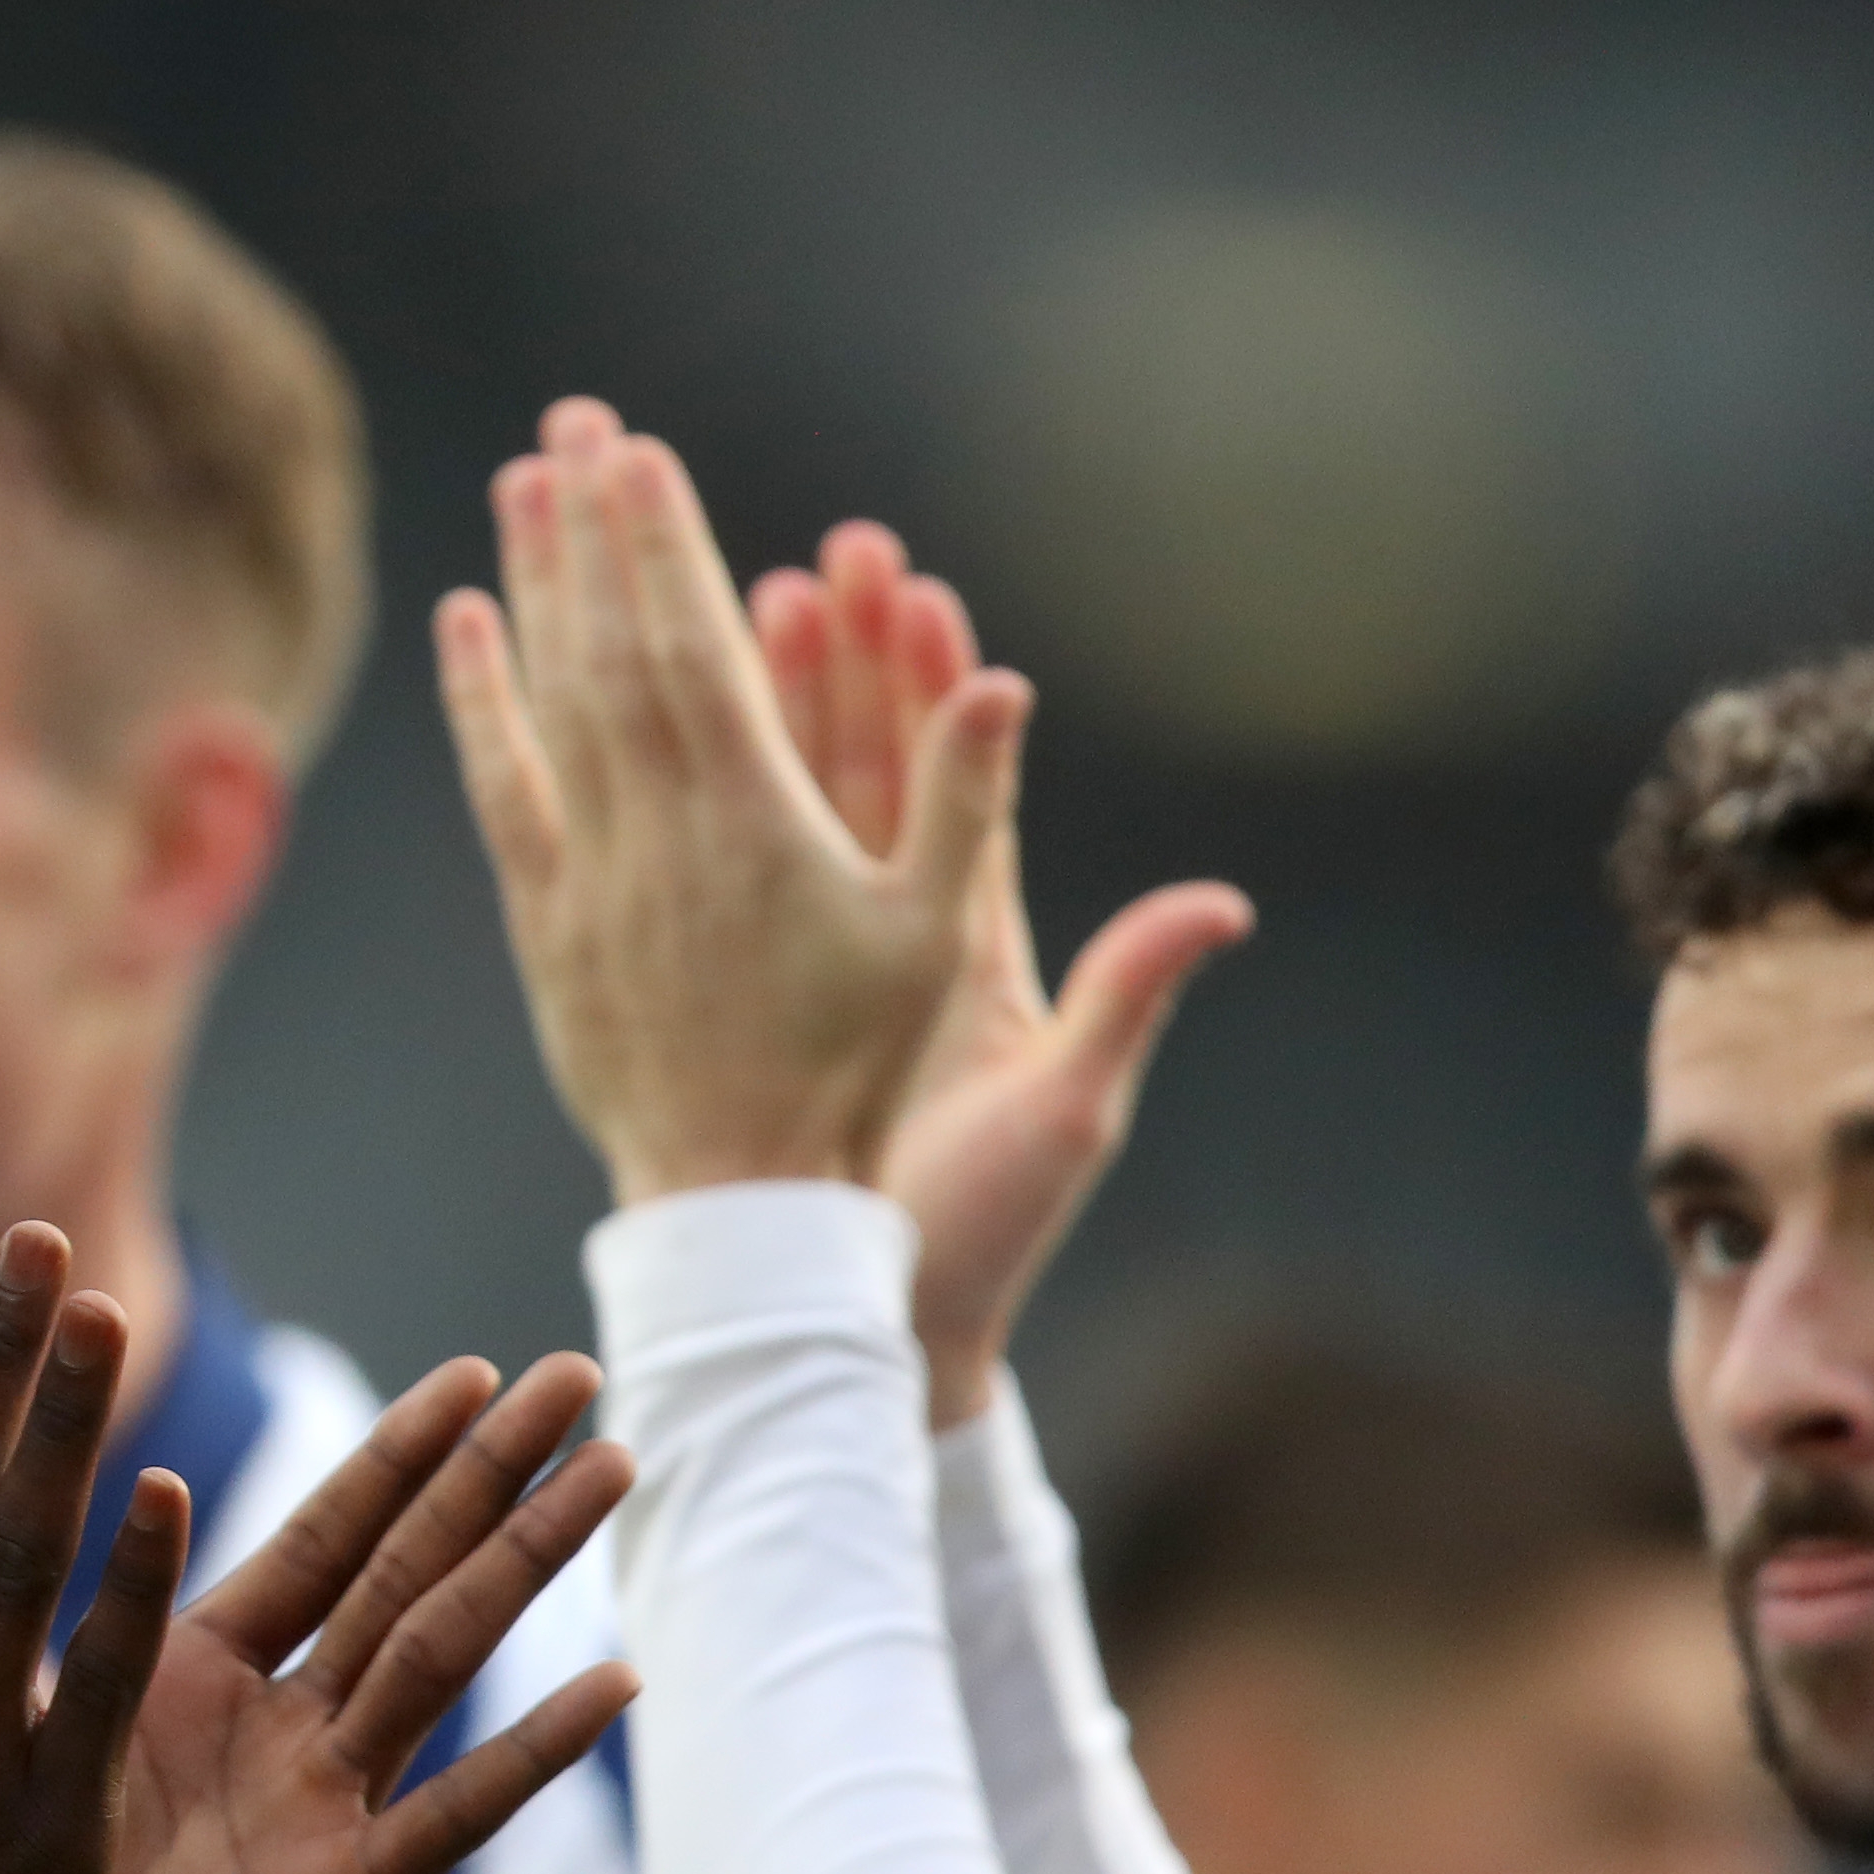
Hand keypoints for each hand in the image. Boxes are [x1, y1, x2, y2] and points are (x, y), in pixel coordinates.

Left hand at [0, 1353, 636, 1873]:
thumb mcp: (14, 1740)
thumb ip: (41, 1633)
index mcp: (196, 1679)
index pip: (322, 1538)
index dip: (397, 1454)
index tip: (471, 1371)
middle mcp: (279, 1735)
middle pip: (406, 1572)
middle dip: (489, 1474)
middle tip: (577, 1375)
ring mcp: (321, 1815)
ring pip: (442, 1659)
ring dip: (526, 1563)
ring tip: (615, 1468)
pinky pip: (447, 1817)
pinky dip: (527, 1752)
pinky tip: (612, 1681)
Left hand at [439, 399, 1015, 1206]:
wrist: (738, 1192)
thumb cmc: (857, 1068)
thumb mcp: (934, 937)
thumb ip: (965, 800)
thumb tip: (1003, 678)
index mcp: (753, 826)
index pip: (692, 653)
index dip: (663, 547)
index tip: (640, 455)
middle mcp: (656, 836)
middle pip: (612, 652)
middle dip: (595, 531)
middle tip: (574, 424)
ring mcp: (591, 875)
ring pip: (551, 703)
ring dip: (534, 586)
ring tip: (521, 482)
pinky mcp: (548, 917)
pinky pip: (506, 789)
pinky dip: (482, 701)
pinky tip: (466, 621)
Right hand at [748, 520, 1252, 1425]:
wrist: (884, 1321)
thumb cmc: (984, 1231)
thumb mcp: (1066, 1109)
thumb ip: (1127, 995)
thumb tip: (1221, 903)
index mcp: (975, 946)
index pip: (956, 784)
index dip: (933, 684)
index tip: (910, 587)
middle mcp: (899, 935)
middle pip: (867, 764)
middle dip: (839, 654)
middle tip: (818, 551)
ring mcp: (822, 962)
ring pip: (785, 808)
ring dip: (762, 706)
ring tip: (731, 595)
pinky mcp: (762, 998)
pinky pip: (724, 880)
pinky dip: (693, 802)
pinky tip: (652, 730)